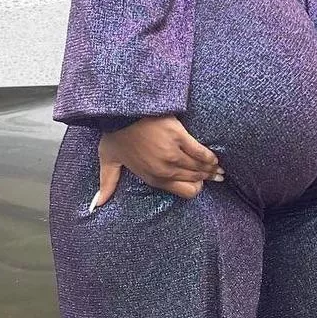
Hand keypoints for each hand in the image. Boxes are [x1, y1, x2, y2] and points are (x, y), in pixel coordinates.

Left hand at [89, 115, 224, 207]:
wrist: (120, 113)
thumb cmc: (115, 135)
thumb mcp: (108, 161)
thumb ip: (107, 184)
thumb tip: (97, 204)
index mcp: (152, 178)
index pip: (184, 192)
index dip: (194, 190)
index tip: (199, 184)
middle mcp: (165, 170)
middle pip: (195, 182)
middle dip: (206, 180)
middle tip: (215, 176)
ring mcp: (173, 155)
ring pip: (200, 168)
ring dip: (212, 169)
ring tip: (219, 169)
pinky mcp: (179, 137)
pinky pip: (201, 152)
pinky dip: (210, 156)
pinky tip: (215, 158)